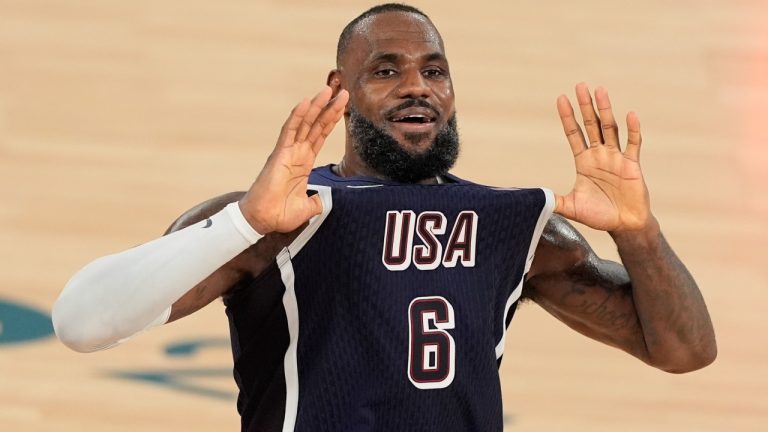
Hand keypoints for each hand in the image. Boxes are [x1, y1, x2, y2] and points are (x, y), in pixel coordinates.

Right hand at [240, 86, 348, 233]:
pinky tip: (306, 102)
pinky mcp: (279, 154)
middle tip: (342, 90)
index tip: (343, 105)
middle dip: (329, 107)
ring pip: (304, 123)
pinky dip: (298, 115)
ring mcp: (288, 151)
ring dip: (316, 105)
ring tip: (328, 89)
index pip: (320, 135)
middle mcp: (297, 153)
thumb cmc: (279, 214)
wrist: (263, 220)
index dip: (331, 120)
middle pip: (316, 125)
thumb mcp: (308, 209)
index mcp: (304, 163)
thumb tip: (323, 201)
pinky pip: (290, 130)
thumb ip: (317, 201)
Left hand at [554, 83, 650, 231]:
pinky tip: (630, 115)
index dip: (568, 117)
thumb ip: (555, 201)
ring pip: (610, 128)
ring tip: (599, 91)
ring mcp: (616, 157)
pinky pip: (633, 144)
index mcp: (584, 161)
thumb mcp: (572, 207)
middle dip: (585, 106)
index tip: (561, 98)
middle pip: (591, 125)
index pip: (574, 134)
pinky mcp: (632, 164)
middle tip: (579, 86)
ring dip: (605, 110)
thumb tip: (535, 199)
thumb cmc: (599, 215)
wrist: (624, 225)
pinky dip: (632, 130)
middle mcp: (599, 155)